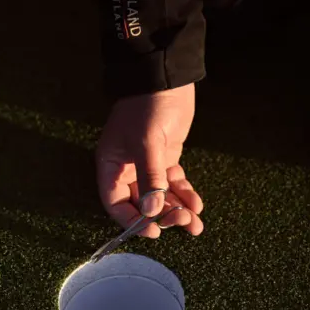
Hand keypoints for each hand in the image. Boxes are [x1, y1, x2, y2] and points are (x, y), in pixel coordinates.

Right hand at [96, 83, 203, 238]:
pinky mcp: (166, 159)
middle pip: (141, 204)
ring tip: (196, 223)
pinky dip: (185, 195)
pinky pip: (174, 185)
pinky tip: (198, 204)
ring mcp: (148, 165)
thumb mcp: (146, 143)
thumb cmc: (146, 107)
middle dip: (162, 216)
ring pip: (161, 197)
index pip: (115, 203)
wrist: (167, 78)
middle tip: (182, 220)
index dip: (131, 221)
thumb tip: (151, 213)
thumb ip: (150, 180)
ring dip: (177, 211)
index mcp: (111, 166)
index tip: (152, 231)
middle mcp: (127, 169)